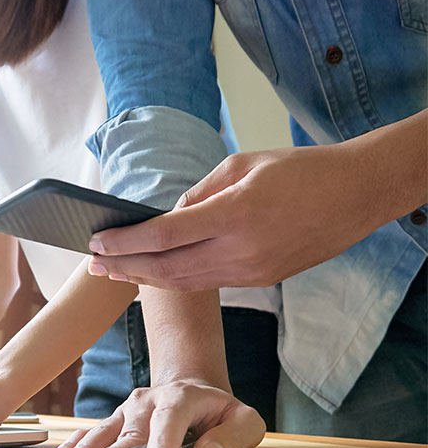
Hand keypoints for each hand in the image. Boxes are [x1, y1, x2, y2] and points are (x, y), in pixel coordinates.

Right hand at [47, 380, 265, 447]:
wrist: (191, 390)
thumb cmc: (220, 415)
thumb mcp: (244, 422)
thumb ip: (231, 438)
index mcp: (183, 398)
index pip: (171, 419)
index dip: (162, 445)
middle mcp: (149, 402)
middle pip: (131, 428)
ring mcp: (126, 412)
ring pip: (104, 430)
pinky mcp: (113, 423)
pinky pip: (90, 434)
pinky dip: (72, 446)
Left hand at [88, 141, 390, 289]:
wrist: (355, 197)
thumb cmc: (300, 170)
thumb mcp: (242, 165)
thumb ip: (198, 193)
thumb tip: (166, 217)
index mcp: (236, 213)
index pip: (165, 235)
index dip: (125, 242)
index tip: (95, 241)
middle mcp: (241, 250)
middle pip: (167, 268)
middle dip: (124, 266)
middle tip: (92, 264)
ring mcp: (251, 272)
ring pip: (185, 282)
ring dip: (145, 278)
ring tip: (114, 272)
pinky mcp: (259, 281)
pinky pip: (207, 282)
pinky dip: (175, 279)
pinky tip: (154, 273)